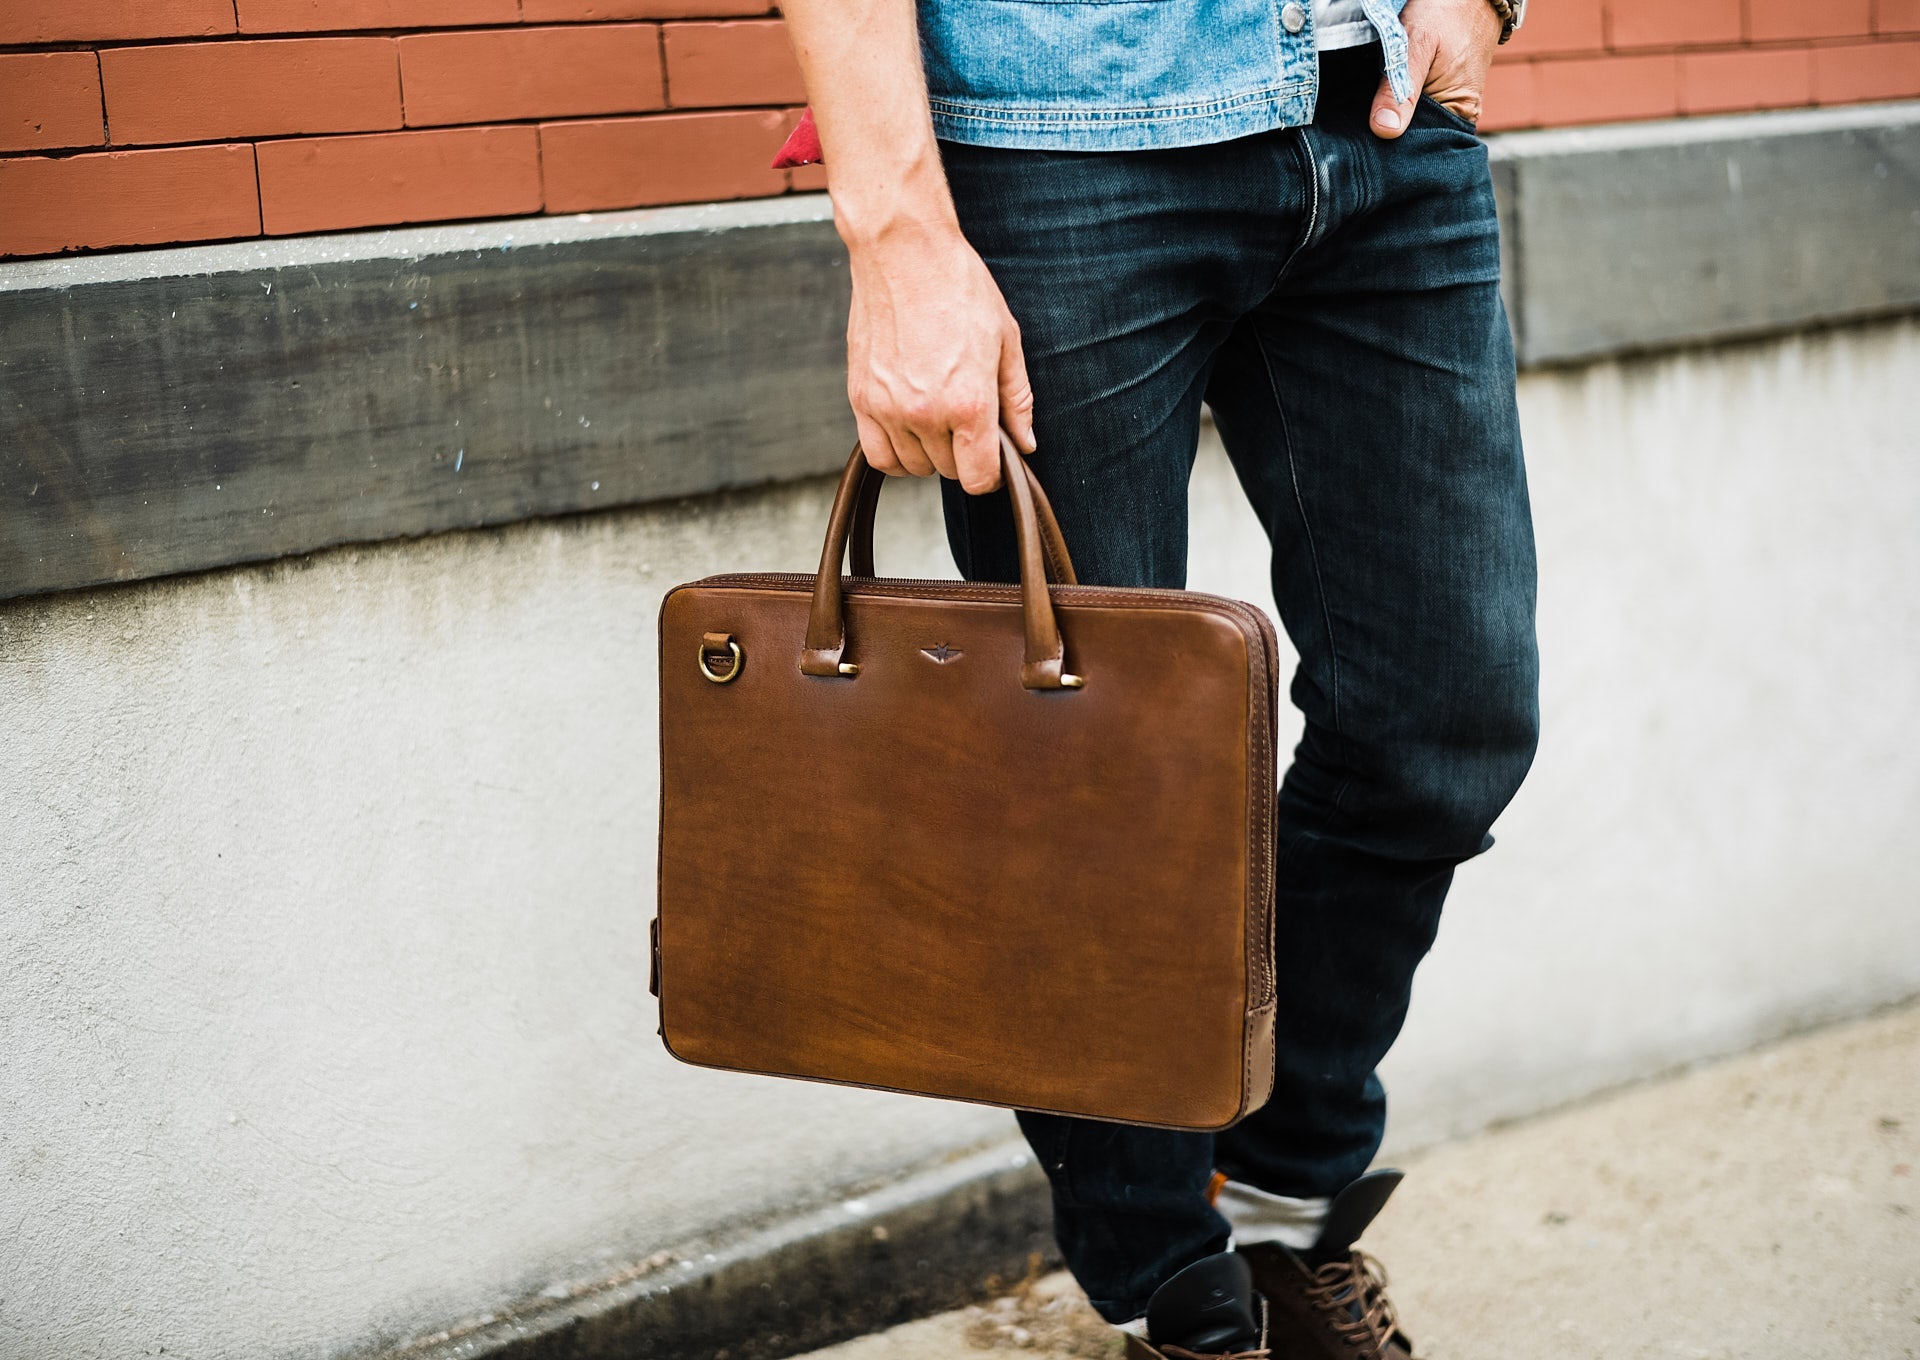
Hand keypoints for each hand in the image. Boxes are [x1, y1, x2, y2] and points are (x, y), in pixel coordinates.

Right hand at [844, 219, 1035, 493]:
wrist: (904, 253)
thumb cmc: (960, 288)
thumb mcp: (1006, 340)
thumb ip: (1017, 400)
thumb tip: (1024, 444)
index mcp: (968, 403)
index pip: (978, 478)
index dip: (991, 474)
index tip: (993, 456)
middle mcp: (924, 414)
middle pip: (947, 471)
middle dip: (963, 454)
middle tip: (967, 419)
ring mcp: (888, 408)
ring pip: (912, 467)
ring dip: (929, 453)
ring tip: (938, 416)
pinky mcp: (861, 398)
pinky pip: (877, 455)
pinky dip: (895, 453)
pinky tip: (909, 429)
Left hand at [1370, 0, 1502, 138]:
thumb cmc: (1447, 12)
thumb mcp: (1419, 44)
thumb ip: (1401, 87)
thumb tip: (1384, 131)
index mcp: (1459, 115)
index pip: (1419, 150)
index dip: (1390, 151)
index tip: (1362, 146)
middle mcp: (1454, 118)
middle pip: (1412, 142)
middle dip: (1385, 137)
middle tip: (1356, 129)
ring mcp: (1444, 107)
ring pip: (1407, 126)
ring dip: (1386, 120)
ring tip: (1364, 115)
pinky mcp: (1434, 96)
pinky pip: (1408, 109)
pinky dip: (1392, 106)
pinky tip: (1374, 102)